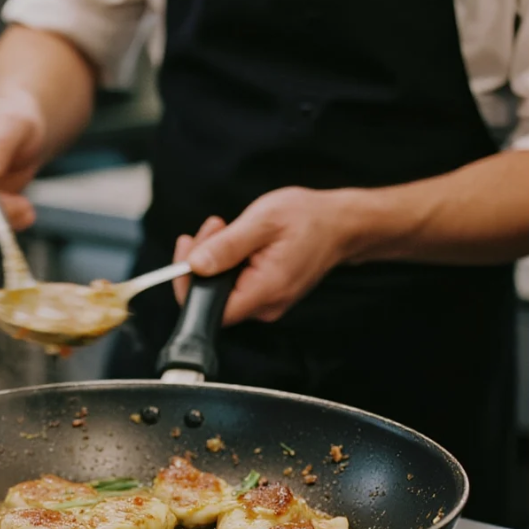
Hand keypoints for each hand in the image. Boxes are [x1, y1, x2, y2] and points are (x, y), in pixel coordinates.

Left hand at [172, 187, 352, 325]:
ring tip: (225, 226)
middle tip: (213, 226)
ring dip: (213, 257)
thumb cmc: (309, 218)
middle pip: (211, 298)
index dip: (189, 285)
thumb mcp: (264, 221)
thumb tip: (195, 265)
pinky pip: (233, 285)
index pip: (210, 309)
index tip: (188, 249)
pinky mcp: (264, 295)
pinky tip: (235, 238)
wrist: (341, 224)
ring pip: (220, 290)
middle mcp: (264, 306)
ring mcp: (265, 303)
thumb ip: (228, 246)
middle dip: (200, 261)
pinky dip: (227, 262)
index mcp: (264, 292)